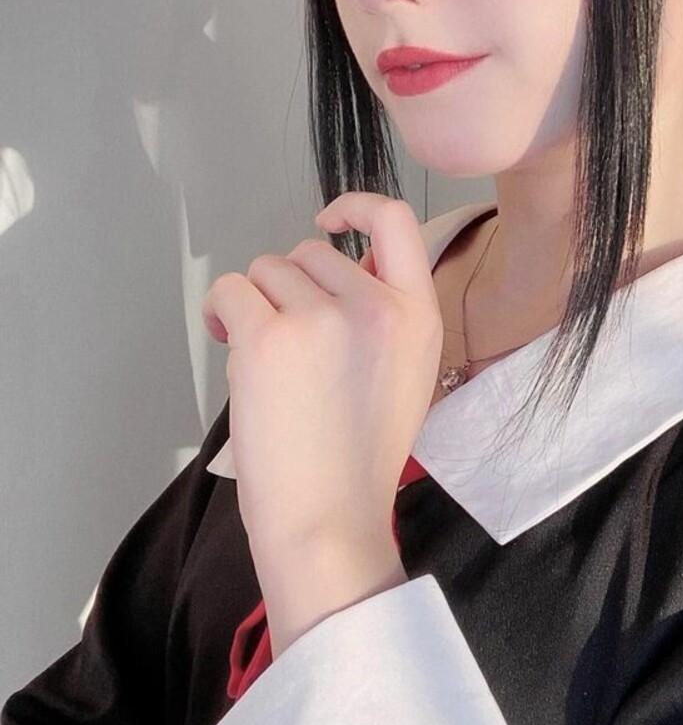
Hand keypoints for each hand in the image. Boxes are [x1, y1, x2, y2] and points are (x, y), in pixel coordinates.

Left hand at [201, 193, 442, 561]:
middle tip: (285, 339)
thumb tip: (343, 264)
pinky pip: (232, 290)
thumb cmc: (361, 457)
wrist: (328, 518)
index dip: (355, 206)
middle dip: (290, 286)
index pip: (395, 220)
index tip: (328, 221)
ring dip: (257, 303)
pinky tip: (229, 342)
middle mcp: (375, 305)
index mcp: (418, 315)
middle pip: (312, 252)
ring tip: (263, 356)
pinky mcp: (268, 337)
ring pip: (268, 269)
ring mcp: (321, 318)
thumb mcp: (406, 372)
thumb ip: (386, 315)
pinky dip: (223, 310)